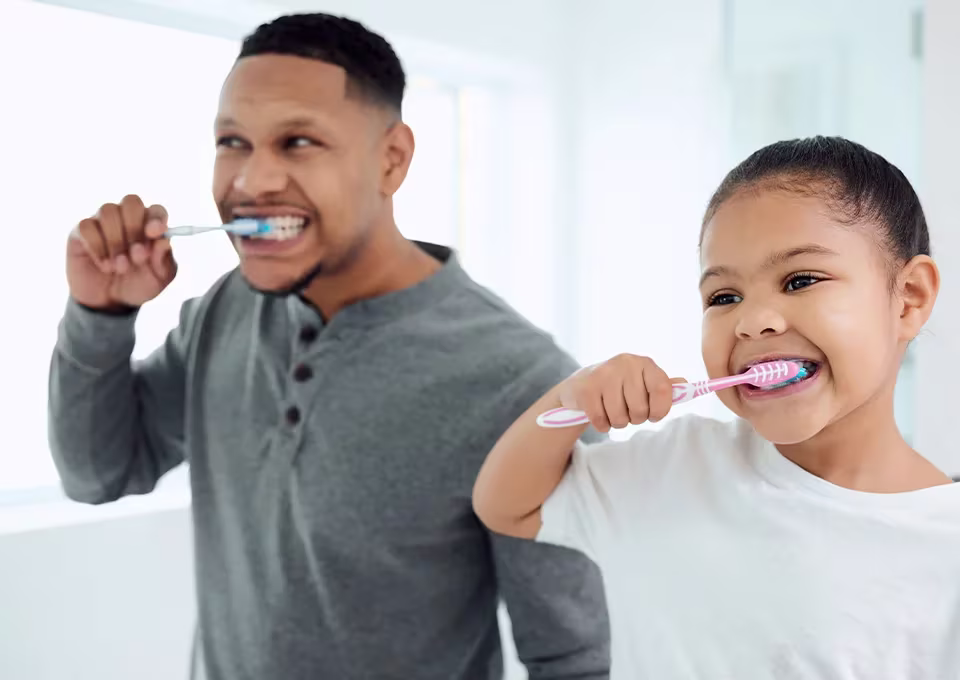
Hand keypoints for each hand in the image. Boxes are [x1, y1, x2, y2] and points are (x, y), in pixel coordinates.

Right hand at [66, 195, 176, 309]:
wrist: (110, 302)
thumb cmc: (137, 284)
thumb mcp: (158, 279)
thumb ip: (164, 261)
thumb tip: (164, 241)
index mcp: (150, 226)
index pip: (155, 209)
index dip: (156, 218)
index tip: (155, 233)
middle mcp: (126, 218)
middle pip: (131, 201)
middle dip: (135, 228)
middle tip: (137, 256)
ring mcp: (102, 222)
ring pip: (108, 211)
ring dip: (116, 241)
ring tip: (121, 267)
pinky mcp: (80, 232)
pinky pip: (87, 226)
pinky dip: (97, 247)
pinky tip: (105, 266)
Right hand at [558, 354, 684, 431]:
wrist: (581, 384)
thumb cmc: (619, 386)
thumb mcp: (642, 381)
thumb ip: (663, 385)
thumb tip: (686, 385)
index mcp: (644, 363)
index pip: (662, 390)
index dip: (660, 409)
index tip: (654, 415)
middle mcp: (625, 364)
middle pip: (640, 410)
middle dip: (635, 418)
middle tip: (627, 410)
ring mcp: (603, 375)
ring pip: (620, 418)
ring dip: (617, 422)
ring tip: (611, 411)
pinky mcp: (586, 389)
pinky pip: (601, 421)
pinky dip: (602, 425)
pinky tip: (599, 413)